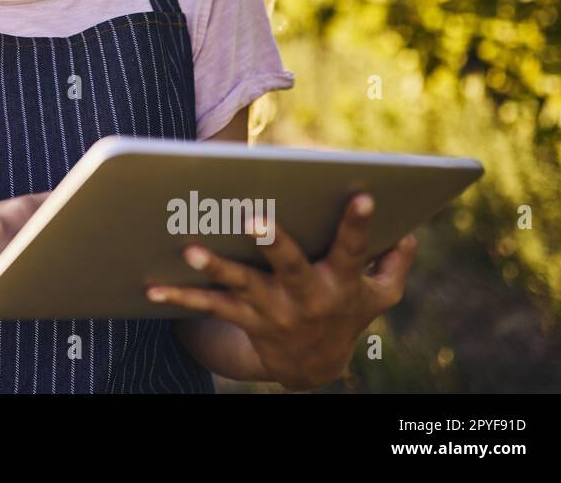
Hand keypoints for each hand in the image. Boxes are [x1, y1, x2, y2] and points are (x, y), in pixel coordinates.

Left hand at [148, 193, 417, 390]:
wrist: (314, 367)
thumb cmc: (346, 313)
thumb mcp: (380, 295)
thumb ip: (393, 262)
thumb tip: (410, 231)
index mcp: (341, 281)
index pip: (353, 248)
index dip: (358, 223)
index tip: (360, 193)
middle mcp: (306, 295)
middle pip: (290, 266)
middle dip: (274, 243)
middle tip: (256, 219)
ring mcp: (272, 308)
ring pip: (241, 285)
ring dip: (216, 267)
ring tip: (191, 250)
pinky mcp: (244, 318)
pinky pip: (209, 305)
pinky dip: (179, 297)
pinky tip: (151, 288)